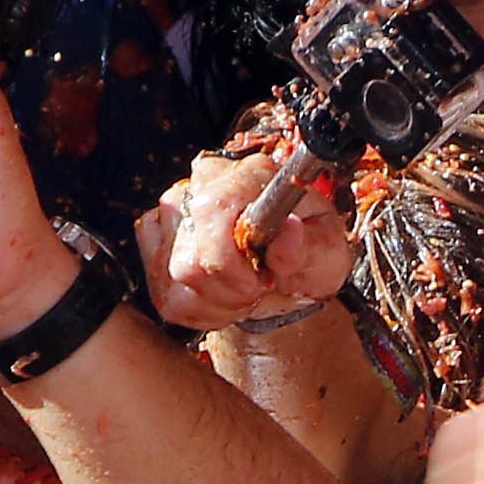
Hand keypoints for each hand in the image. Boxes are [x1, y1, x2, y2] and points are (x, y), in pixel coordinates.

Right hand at [141, 145, 352, 330]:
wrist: (292, 266)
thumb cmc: (310, 251)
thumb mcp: (328, 251)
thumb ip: (309, 245)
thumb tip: (289, 230)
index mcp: (248, 174)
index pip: (212, 212)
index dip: (235, 264)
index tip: (265, 277)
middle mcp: (202, 184)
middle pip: (191, 259)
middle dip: (230, 290)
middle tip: (258, 286)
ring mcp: (172, 211)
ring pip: (177, 279)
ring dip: (217, 301)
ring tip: (243, 291)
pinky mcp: (155, 241)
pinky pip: (166, 294)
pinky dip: (201, 309)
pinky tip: (224, 296)